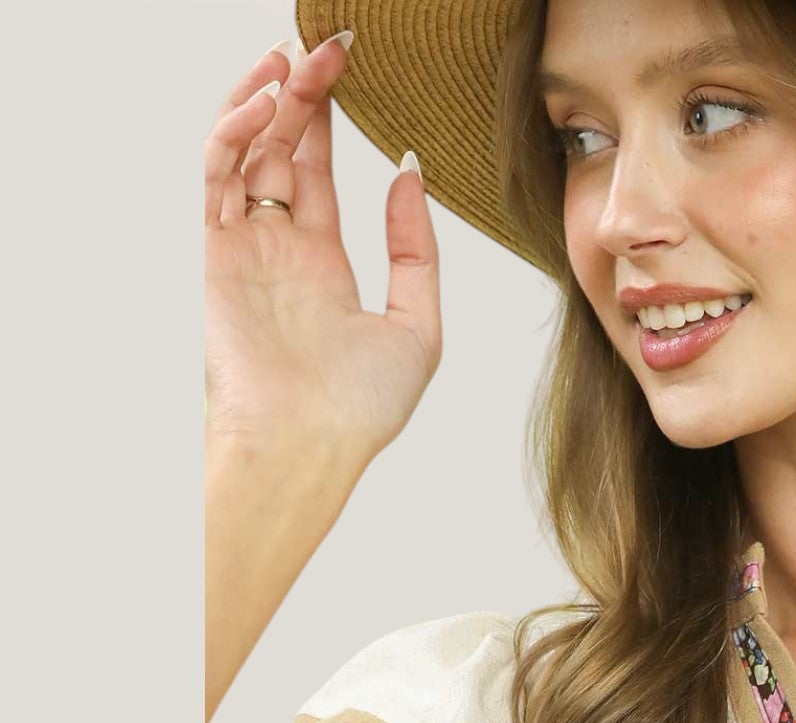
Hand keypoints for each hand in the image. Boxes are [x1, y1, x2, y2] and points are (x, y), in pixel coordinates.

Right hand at [203, 34, 441, 471]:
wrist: (309, 445)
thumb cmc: (361, 409)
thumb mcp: (418, 326)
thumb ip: (417, 249)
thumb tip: (411, 172)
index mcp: (321, 264)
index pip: (318, 170)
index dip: (329, 118)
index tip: (348, 69)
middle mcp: (279, 249)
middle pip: (282, 148)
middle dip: (301, 93)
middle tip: (326, 44)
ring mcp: (245, 247)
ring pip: (245, 150)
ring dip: (265, 98)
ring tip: (294, 56)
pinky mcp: (216, 251)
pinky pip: (219, 175)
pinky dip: (237, 132)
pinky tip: (269, 104)